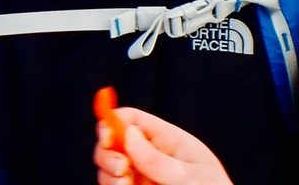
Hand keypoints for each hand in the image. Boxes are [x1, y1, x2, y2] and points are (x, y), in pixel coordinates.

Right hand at [94, 107, 232, 184]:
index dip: (113, 121)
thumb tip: (128, 133)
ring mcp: (142, 179)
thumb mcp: (191, 177)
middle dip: (107, 153)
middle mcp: (149, 157)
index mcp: (167, 141)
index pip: (131, 119)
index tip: (107, 136)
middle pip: (111, 143)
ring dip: (109, 177)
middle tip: (121, 169)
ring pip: (108, 170)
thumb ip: (157, 159)